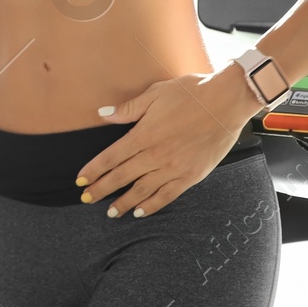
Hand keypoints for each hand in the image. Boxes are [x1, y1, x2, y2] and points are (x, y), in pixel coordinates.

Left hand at [75, 68, 259, 218]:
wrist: (227, 102)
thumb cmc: (191, 93)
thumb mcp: (155, 94)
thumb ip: (128, 108)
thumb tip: (102, 114)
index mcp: (144, 134)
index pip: (111, 157)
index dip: (93, 170)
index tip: (80, 180)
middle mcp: (156, 154)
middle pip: (121, 176)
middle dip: (101, 189)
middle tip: (86, 199)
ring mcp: (174, 167)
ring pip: (142, 190)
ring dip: (124, 202)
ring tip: (110, 212)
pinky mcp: (191, 176)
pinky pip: (167, 195)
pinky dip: (152, 206)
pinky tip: (141, 212)